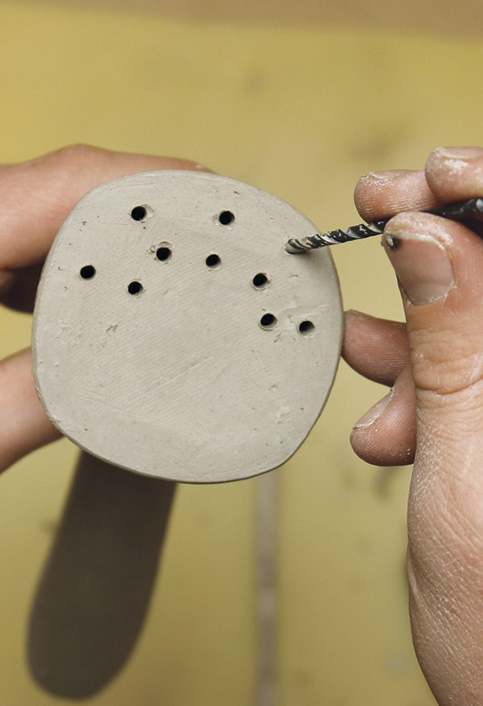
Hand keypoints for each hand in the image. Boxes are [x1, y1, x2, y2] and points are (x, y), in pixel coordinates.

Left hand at [0, 145, 203, 516]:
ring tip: (154, 278)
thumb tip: (132, 362)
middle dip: (143, 215)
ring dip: (104, 232)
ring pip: (42, 193)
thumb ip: (58, 397)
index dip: (154, 189)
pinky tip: (90, 281)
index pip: (66, 187)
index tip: (214, 209)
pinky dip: (65, 242)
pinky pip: (15, 211)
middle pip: (61, 182)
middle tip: (203, 255)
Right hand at [343, 146, 482, 704]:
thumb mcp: (467, 457)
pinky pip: (454, 370)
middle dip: (439, 235)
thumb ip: (453, 338)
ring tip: (363, 344)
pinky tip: (381, 407)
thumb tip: (427, 236)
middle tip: (380, 211)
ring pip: (473, 318)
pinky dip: (408, 379)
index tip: (430, 178)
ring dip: (411, 328)